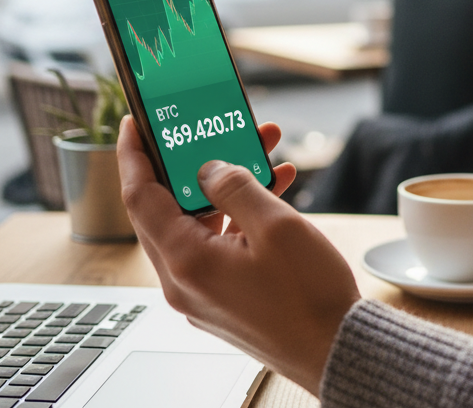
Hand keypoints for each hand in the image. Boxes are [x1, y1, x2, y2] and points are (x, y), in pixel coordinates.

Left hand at [118, 116, 360, 395]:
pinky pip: (218, 242)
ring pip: (199, 222)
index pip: (140, 196)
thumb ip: (235, 187)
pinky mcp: (224, 295)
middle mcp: (184, 280)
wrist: (336, 350)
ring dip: (225, 184)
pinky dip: (239, 212)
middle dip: (192, 161)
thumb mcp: (275, 226)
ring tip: (259, 149)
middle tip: (208, 128)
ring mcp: (202, 291)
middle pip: (168, 207)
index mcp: (186, 261)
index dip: (135, 154)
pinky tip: (274, 188)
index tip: (136, 122)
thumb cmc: (309, 297)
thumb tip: (208, 168)